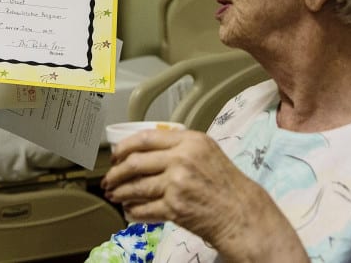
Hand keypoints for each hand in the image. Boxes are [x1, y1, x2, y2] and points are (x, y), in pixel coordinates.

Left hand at [102, 129, 306, 261]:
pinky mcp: (175, 207)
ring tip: (114, 195)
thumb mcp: (206, 151)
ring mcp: (177, 183)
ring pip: (137, 186)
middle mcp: (182, 158)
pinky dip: (134, 210)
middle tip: (108, 179)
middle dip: (116, 172)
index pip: (146, 138)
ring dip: (121, 192)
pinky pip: (145, 208)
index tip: (115, 155)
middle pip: (135, 162)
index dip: (125, 147)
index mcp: (189, 141)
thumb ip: (178, 146)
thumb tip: (144, 149)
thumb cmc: (226, 184)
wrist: (241, 213)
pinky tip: (130, 210)